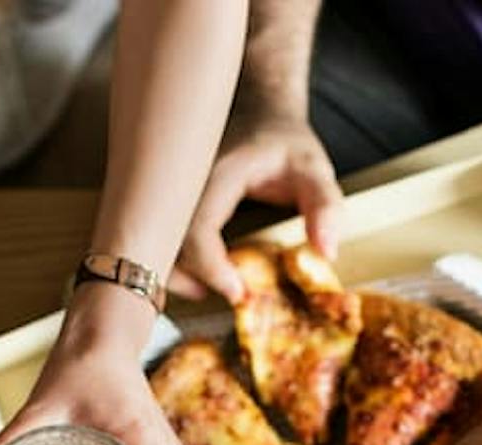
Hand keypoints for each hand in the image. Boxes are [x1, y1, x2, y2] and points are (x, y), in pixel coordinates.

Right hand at [173, 112, 341, 304]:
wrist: (259, 112)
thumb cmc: (285, 143)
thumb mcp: (314, 169)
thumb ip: (325, 207)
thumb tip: (326, 253)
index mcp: (218, 172)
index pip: (197, 229)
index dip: (211, 268)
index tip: (239, 291)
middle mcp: (187, 180)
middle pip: (166, 241)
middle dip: (188, 278)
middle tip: (225, 293)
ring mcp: (174, 189)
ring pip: (155, 240)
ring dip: (175, 273)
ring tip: (207, 288)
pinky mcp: (171, 199)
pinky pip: (159, 234)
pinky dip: (172, 259)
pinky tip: (198, 271)